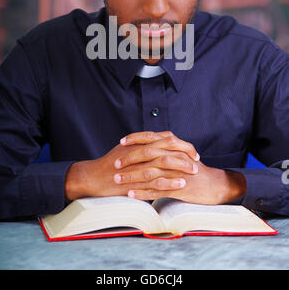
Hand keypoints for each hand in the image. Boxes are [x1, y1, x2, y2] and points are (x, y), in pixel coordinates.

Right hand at [65, 130, 198, 200]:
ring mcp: (137, 164)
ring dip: (182, 165)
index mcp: (139, 141)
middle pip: (168, 146)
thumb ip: (141, 145)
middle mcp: (139, 149)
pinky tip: (181, 183)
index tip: (190, 149)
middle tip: (197, 158)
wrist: (93, 177)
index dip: (180, 143)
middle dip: (185, 151)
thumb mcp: (126, 149)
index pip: (165, 137)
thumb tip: (156, 143)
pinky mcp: (136, 179)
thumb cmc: (109, 165)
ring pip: (165, 161)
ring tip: (194, 170)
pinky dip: (170, 180)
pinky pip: (156, 179)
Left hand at [116, 131, 246, 203]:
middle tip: (115, 164)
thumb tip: (148, 145)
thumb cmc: (195, 170)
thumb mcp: (182, 154)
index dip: (136, 138)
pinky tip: (131, 194)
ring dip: (132, 176)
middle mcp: (175, 156)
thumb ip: (167, 148)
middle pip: (148, 154)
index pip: (152, 137)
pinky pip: (158, 189)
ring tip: (118, 180)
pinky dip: (143, 192)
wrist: (216, 185)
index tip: (121, 142)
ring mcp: (177, 172)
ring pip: (150, 172)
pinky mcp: (180, 187)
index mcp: (175, 146)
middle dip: (129, 158)